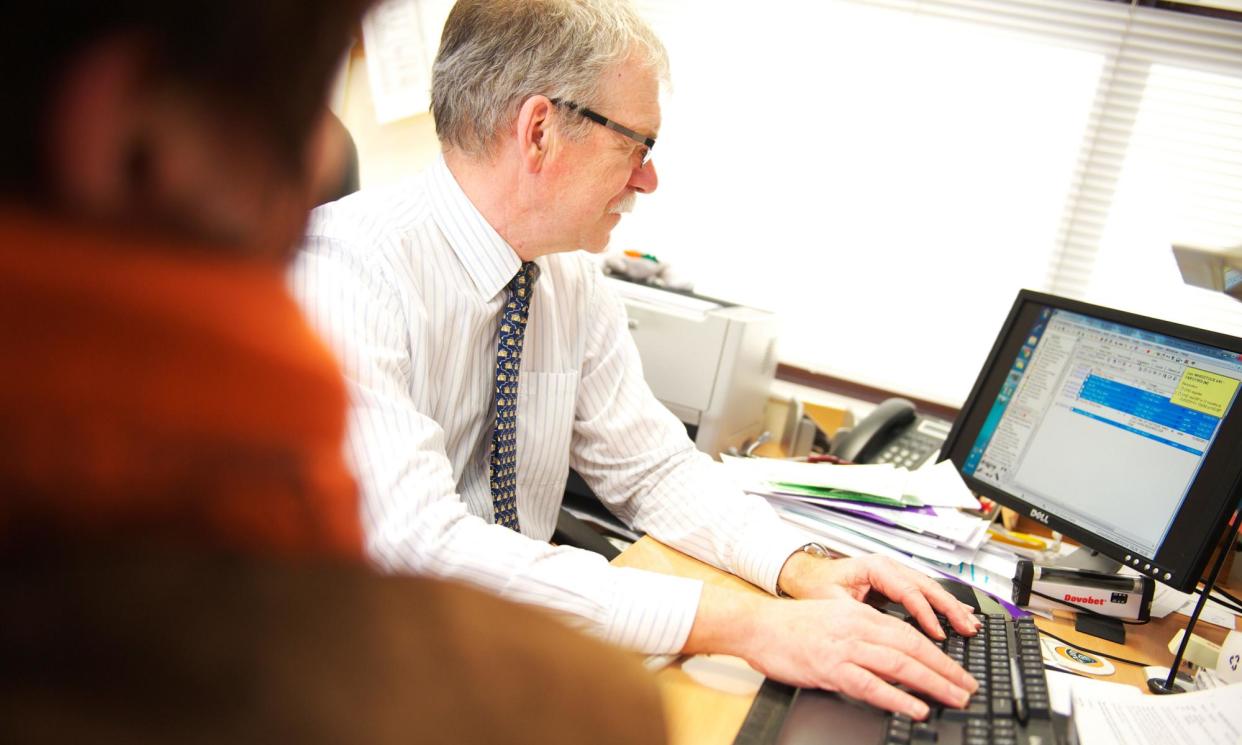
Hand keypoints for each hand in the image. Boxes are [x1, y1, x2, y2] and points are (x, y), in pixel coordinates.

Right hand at [685, 586, 976, 718]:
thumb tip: (893, 654)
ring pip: (899, 665)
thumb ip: (863, 632)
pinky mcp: (830, 668)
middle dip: (945, 669)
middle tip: (968, 687)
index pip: (909, 633)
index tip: (957, 669)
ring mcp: (845, 648)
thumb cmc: (790, 626)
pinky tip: (916, 708)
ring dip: (932, 683)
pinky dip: (898, 698)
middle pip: (912, 648)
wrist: (756, 626)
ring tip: (954, 698)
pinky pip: (871, 685)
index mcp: (860, 614)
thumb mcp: (833, 618)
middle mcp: (857, 627)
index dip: (938, 652)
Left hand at [779, 552, 980, 639]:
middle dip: (950, 608)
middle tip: (967, 627)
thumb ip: (856, 614)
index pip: (908, 591)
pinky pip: (924, 593)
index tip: (937, 634)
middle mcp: (888, 566)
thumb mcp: (832, 601)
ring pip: (930, 588)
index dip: (925, 614)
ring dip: (951, 606)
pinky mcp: (895, 582)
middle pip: (927, 586)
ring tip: (970, 623)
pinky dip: (942, 604)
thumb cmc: (816, 584)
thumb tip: (877, 632)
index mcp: (875, 567)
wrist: (805, 573)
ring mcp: (894, 573)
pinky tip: (958, 614)